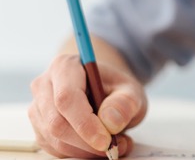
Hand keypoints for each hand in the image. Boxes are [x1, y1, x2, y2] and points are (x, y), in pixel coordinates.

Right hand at [28, 53, 147, 157]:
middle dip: (86, 142)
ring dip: (85, 150)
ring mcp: (38, 108)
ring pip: (54, 139)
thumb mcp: (131, 91)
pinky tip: (98, 146)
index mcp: (65, 66)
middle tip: (115, 147)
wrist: (105, 91)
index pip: (67, 98)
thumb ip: (125, 103)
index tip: (105, 141)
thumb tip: (110, 122)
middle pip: (56, 122)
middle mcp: (44, 85)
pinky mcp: (40, 129)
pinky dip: (79, 153)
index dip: (84, 123)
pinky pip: (54, 149)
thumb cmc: (115, 88)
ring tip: (114, 144)